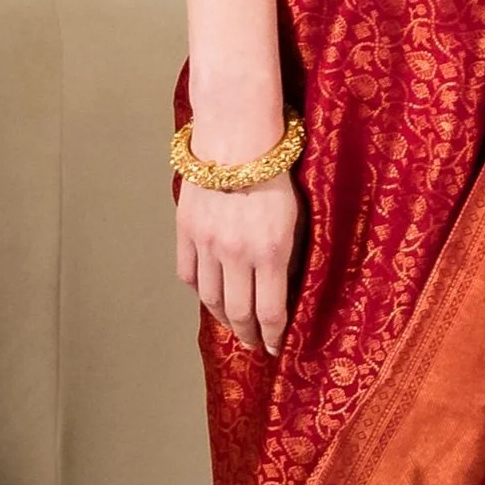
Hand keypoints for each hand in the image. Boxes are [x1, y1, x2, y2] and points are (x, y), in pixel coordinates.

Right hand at [176, 166, 301, 355]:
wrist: (238, 136)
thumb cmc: (278, 168)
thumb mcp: (298, 213)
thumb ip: (289, 252)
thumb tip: (286, 282)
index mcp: (270, 251)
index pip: (271, 310)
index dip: (273, 335)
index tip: (276, 348)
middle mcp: (236, 255)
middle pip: (238, 312)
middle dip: (249, 334)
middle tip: (255, 344)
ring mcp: (207, 245)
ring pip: (211, 298)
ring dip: (223, 317)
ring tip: (233, 324)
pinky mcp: (186, 232)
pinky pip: (189, 274)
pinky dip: (200, 290)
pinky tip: (209, 295)